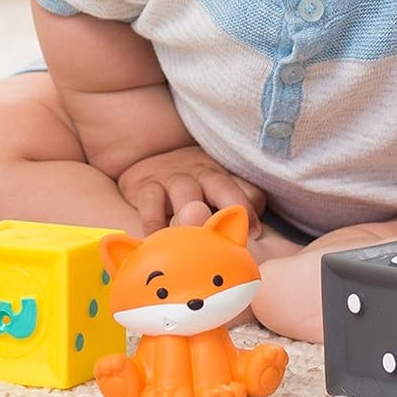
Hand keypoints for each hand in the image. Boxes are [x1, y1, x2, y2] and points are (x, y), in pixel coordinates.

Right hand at [116, 146, 266, 236]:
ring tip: (193, 239)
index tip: (255, 233)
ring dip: (191, 215)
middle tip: (232, 231)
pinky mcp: (145, 184)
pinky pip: (150, 201)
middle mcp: (202, 173)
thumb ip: (233, 208)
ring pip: (186, 192)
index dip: (252, 210)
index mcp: (225, 178)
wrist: (141, 154)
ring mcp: (173, 177)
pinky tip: (157, 242)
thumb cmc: (187, 186)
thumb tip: (253, 235)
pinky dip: (154, 222)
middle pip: (222, 187)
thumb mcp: (213, 191)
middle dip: (230, 205)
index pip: (248, 190)